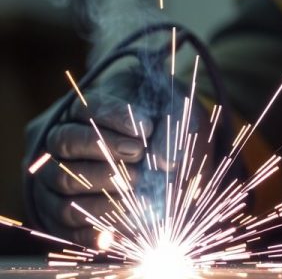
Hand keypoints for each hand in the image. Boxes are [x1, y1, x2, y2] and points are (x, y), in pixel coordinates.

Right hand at [25, 70, 211, 246]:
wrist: (157, 164)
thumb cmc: (161, 135)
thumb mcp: (171, 123)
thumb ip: (169, 135)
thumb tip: (168, 163)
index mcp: (84, 113)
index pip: (87, 108)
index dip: (114, 117)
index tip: (147, 128)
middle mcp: (61, 143)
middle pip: (66, 141)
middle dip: (105, 150)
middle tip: (140, 159)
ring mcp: (53, 179)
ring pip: (63, 182)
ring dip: (102, 188)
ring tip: (140, 195)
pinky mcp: (58, 215)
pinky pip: (64, 225)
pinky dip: (92, 231)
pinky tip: (120, 232)